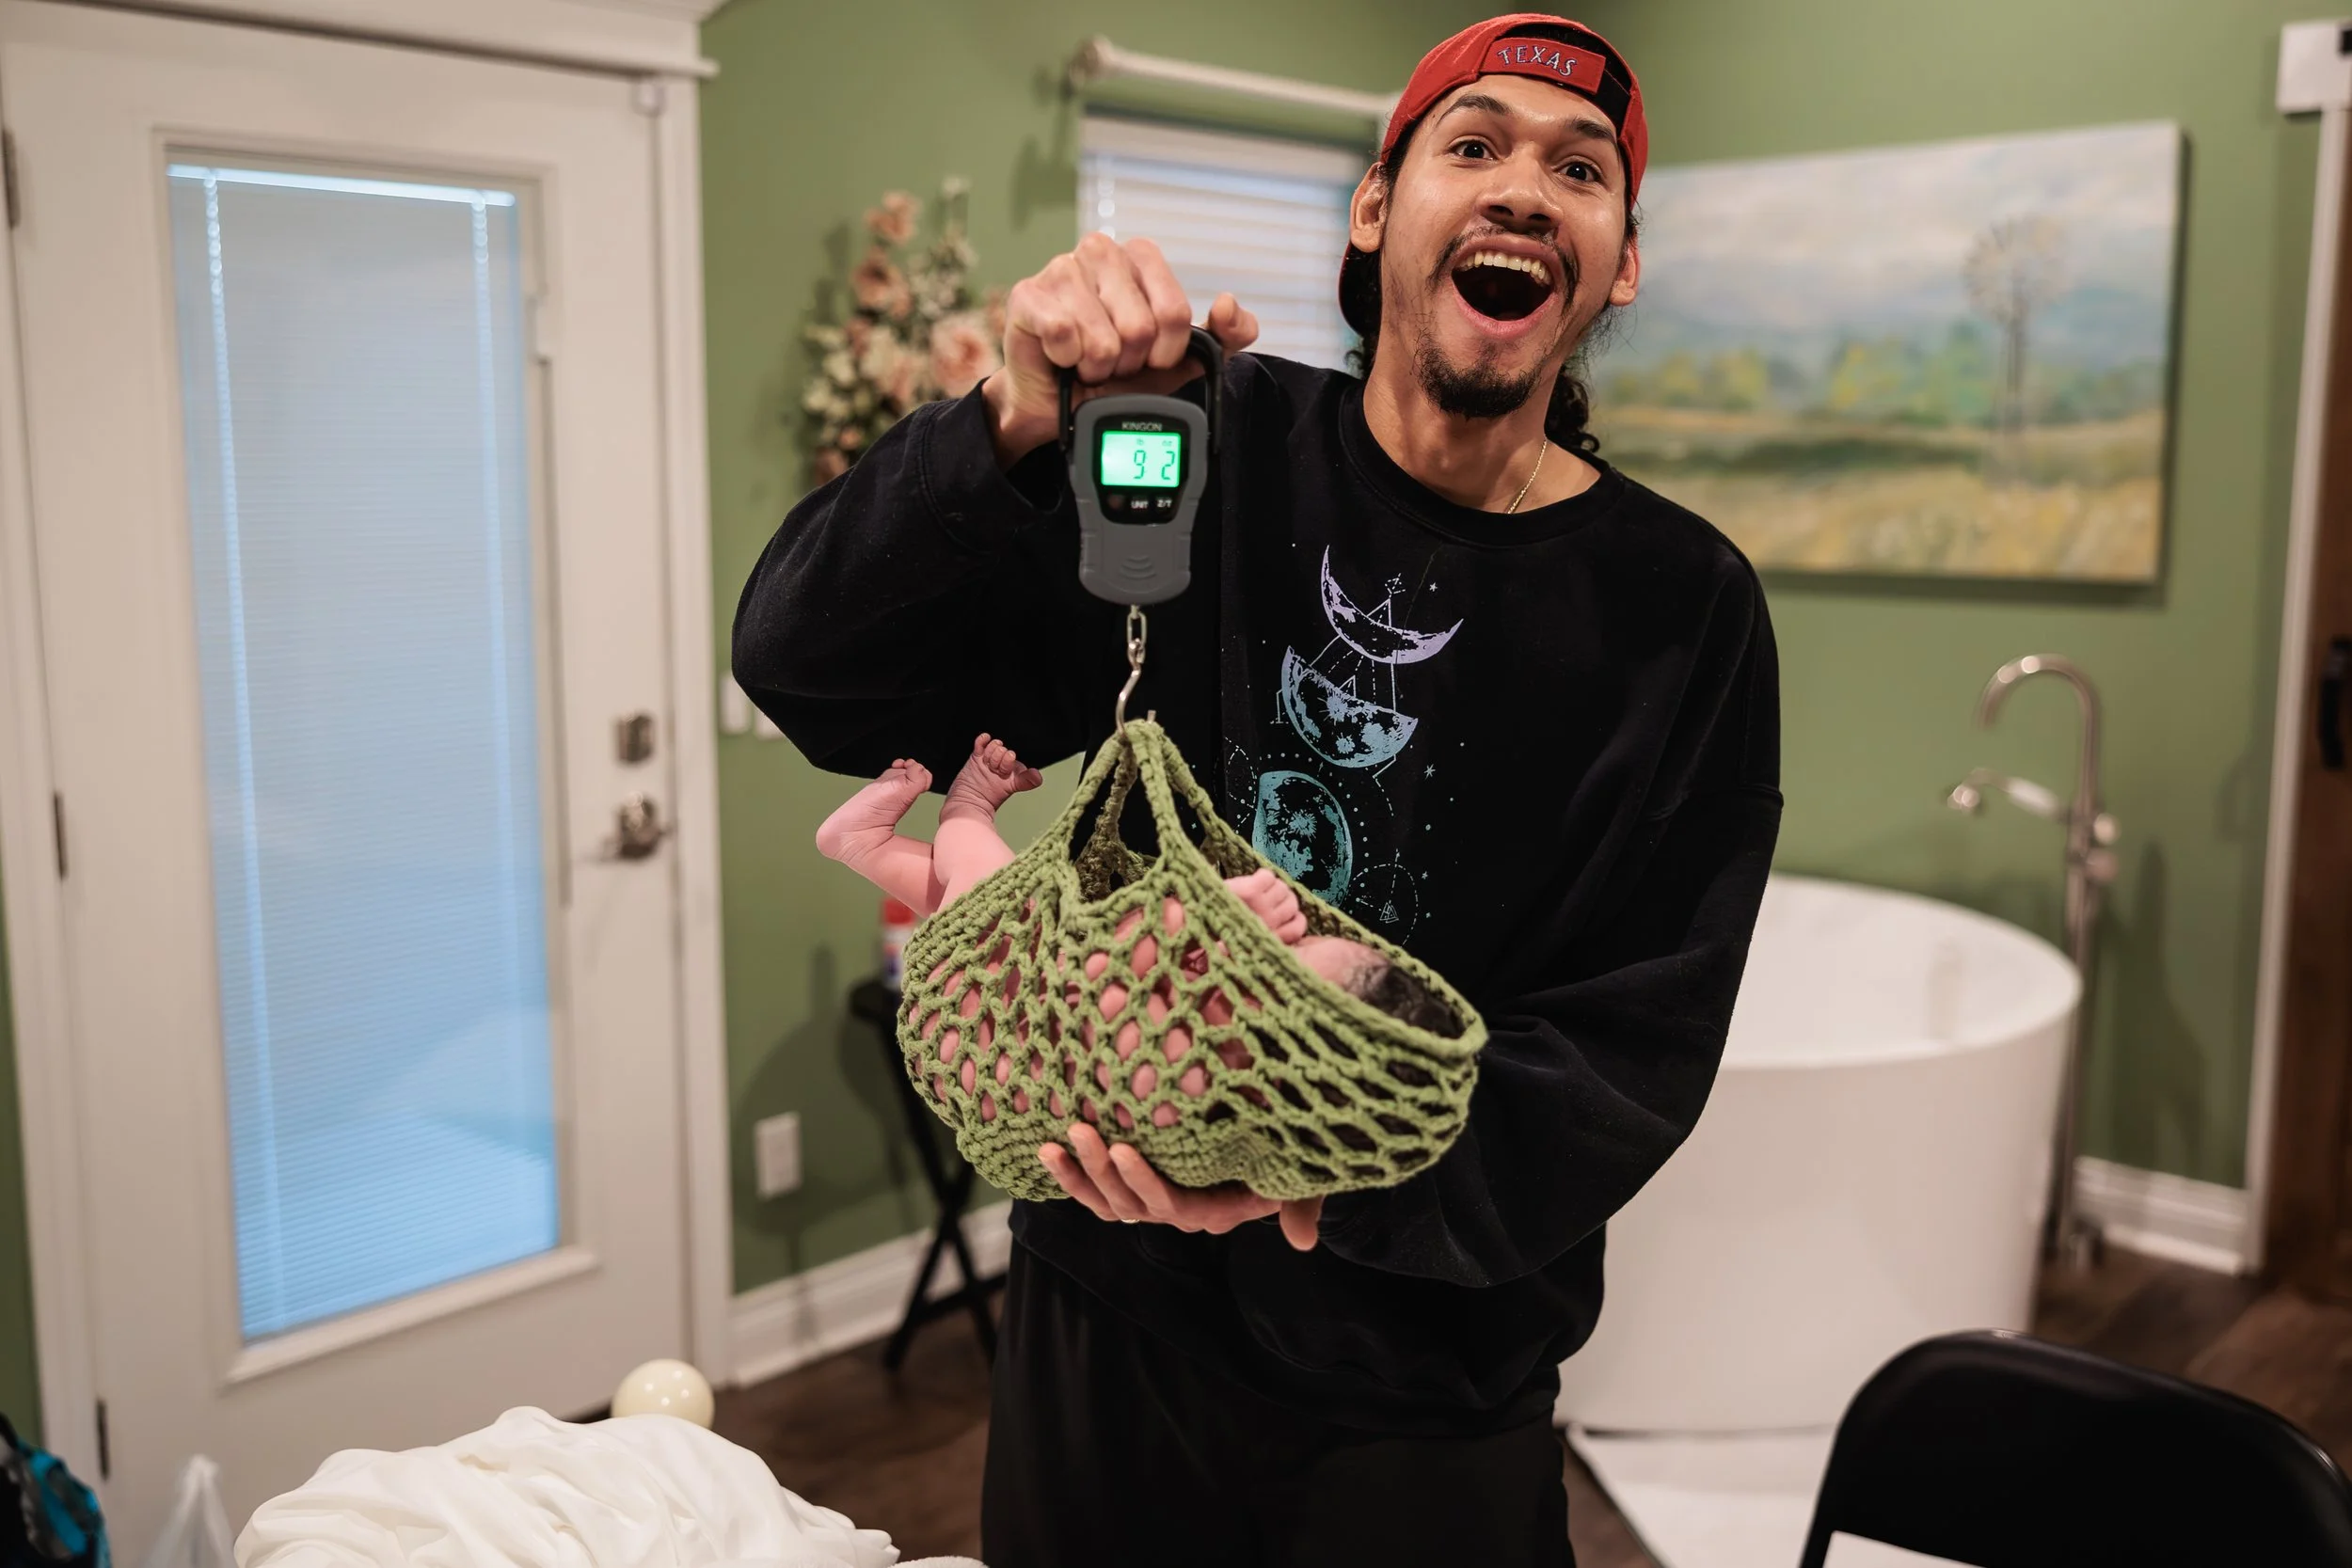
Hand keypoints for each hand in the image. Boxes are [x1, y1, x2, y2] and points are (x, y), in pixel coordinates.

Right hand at [982, 234, 1259, 464]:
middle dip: (1129, 361)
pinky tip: (1060, 356)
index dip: (1165, 350)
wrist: (1060, 404)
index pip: (1175, 312)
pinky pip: (1064, 336)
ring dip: (1097, 365)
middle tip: (1112, 361)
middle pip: (1140, 327)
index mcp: (1141, 257)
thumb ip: (1223, 336)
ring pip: (1103, 339)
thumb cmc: (1116, 372)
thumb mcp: (1180, 359)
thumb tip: (1227, 305)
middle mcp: (1101, 251)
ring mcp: (1061, 268)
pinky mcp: (1027, 294)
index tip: (1149, 359)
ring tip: (1086, 360)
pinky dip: (1067, 361)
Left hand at [1040, 1122, 1322, 1250]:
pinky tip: (1047, 1154)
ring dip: (1079, 1176)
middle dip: (1102, 1169)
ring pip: (1109, 1203)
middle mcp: (1181, 1213)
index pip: (1173, 1204)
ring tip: (1051, 1145)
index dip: (1145, 1181)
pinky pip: (1099, 1194)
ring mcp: (1155, 1203)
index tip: (1123, 1148)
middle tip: (1080, 1129)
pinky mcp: (1137, 1189)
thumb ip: (1301, 1207)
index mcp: (1214, 1210)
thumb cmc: (1288, 1156)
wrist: (1272, 1147)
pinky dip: (1073, 1178)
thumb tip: (1303, 1243)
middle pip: (1133, 1203)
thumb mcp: (1303, 1181)